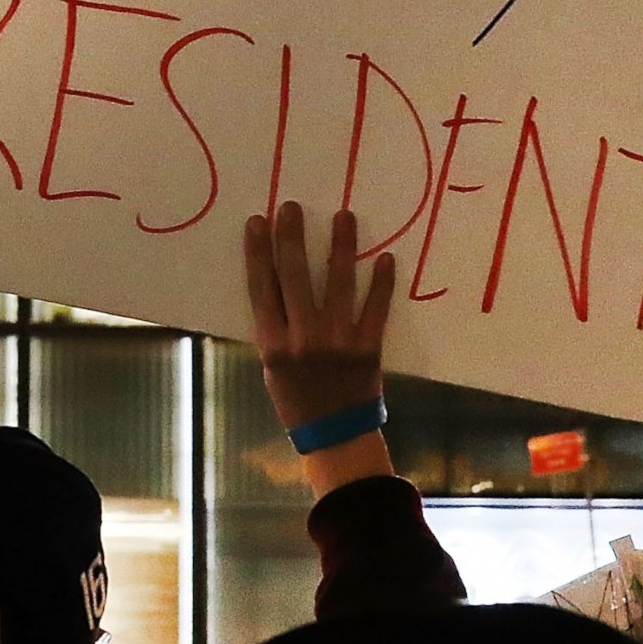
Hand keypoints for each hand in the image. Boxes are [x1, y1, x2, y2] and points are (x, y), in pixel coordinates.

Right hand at [243, 202, 394, 427]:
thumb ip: (273, 330)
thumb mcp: (272, 369)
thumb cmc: (298, 401)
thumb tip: (275, 283)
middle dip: (291, 238)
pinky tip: (385, 258)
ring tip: (344, 217)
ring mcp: (336, 342)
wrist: (335, 435)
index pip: (261, 287)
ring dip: (340, 247)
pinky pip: (375, 309)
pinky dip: (381, 283)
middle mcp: (301, 339)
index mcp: (273, 344)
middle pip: (293, 277)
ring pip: (337, 284)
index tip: (258, 221)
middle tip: (293, 207)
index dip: (258, 252)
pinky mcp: (367, 349)